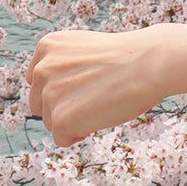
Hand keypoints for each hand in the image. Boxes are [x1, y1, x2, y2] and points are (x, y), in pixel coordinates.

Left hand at [26, 24, 173, 146]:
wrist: (148, 63)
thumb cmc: (126, 58)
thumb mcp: (85, 50)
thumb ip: (64, 65)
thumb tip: (55, 92)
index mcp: (47, 46)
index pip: (38, 80)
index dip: (63, 87)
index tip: (86, 82)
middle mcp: (41, 68)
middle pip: (41, 103)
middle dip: (64, 105)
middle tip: (95, 94)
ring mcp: (48, 94)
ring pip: (52, 121)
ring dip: (74, 119)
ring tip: (100, 101)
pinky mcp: (59, 119)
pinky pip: (62, 138)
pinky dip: (80, 134)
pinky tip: (99, 115)